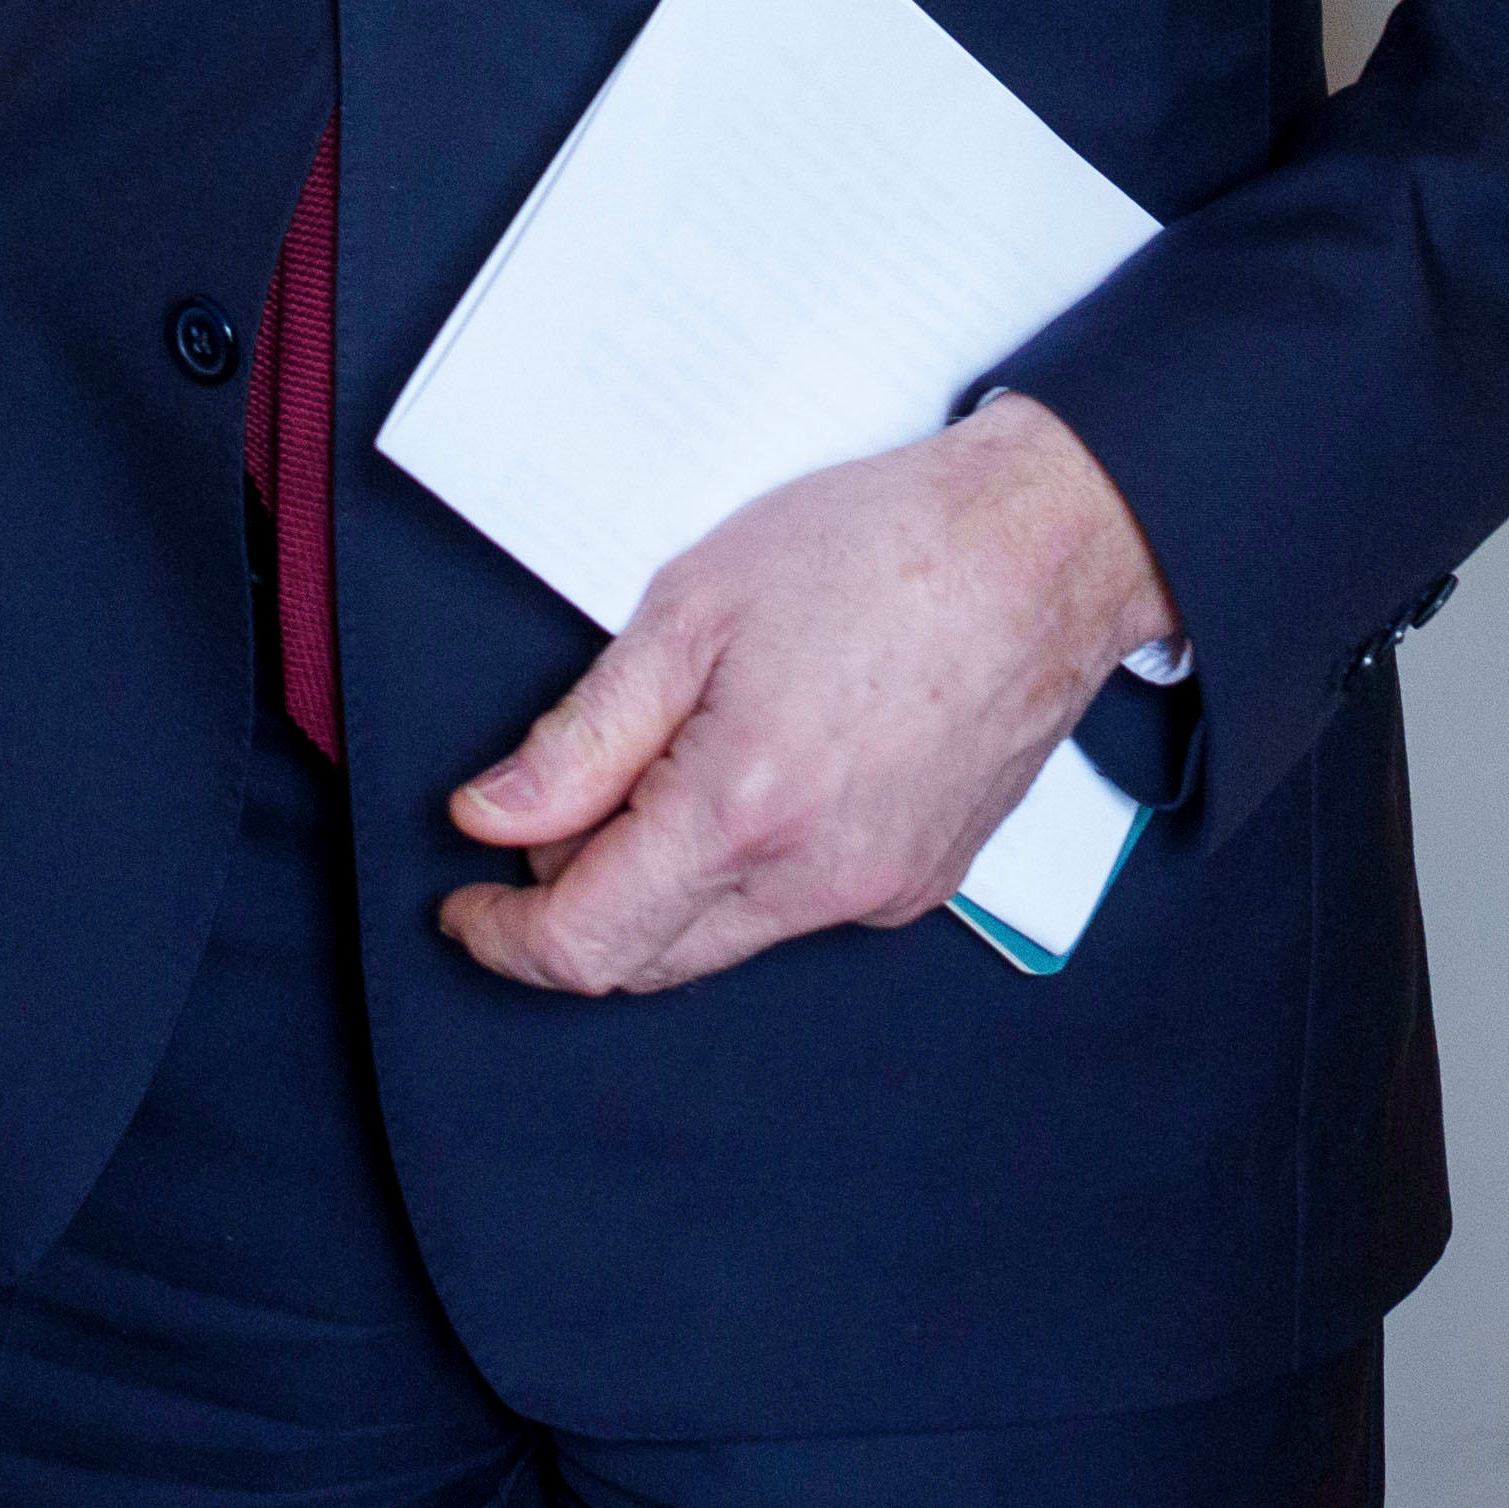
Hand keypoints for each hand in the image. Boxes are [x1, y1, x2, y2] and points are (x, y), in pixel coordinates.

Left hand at [436, 394, 1175, 994]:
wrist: (1043, 548)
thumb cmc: (878, 550)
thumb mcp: (691, 610)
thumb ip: (582, 736)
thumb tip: (493, 818)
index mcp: (744, 811)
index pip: (587, 943)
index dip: (504, 937)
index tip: (466, 903)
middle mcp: (818, 880)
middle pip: (648, 958)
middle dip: (571, 908)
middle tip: (543, 817)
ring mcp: (879, 891)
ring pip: (720, 940)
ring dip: (655, 889)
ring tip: (652, 769)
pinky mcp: (921, 883)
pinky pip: (794, 910)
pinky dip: (738, 873)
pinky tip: (744, 777)